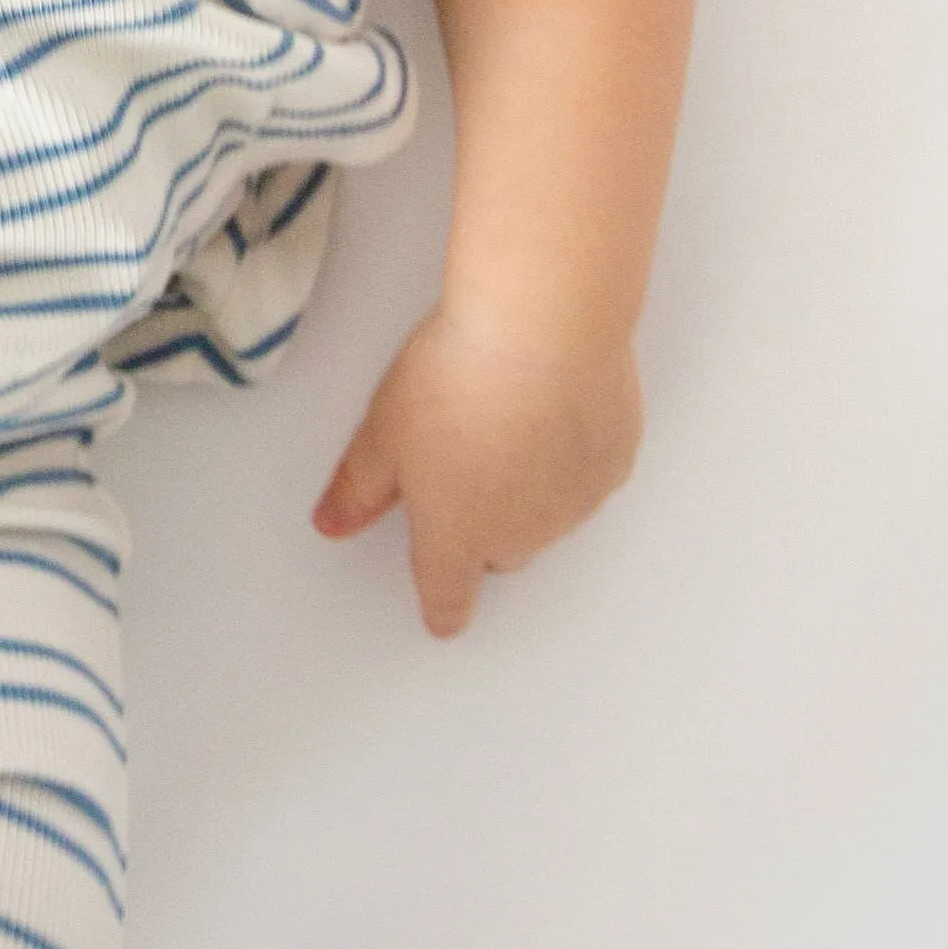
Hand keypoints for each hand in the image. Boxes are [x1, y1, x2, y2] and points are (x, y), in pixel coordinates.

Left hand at [311, 308, 641, 638]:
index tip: (443, 618)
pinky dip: (570, 455)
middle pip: (497, 550)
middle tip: (462, 461)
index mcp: (456, 536)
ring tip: (507, 418)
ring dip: (529, 488)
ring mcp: (575, 503)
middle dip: (480, 522)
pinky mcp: (613, 464)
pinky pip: (586, 476)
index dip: (442, 609)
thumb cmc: (461, 377)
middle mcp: (521, 534)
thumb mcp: (382, 432)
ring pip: (546, 515)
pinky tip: (553, 406)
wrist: (544, 329)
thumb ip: (358, 487)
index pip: (447, 596)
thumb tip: (334, 521)